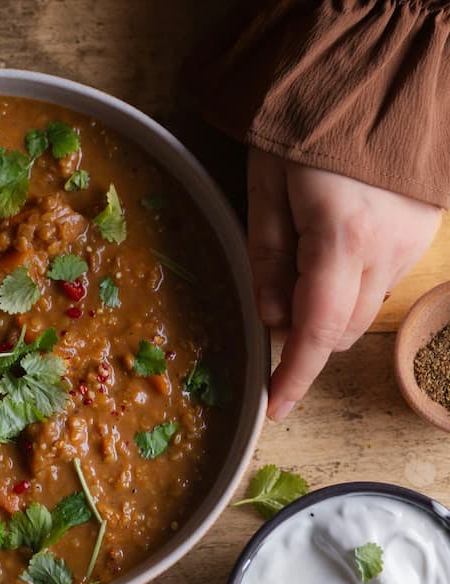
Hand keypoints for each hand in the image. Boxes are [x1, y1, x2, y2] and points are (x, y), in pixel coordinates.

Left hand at [247, 148, 440, 419]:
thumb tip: (271, 318)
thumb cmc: (306, 125)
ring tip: (297, 264)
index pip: (319, 330)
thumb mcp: (265, 187)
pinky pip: (381, 280)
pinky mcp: (422, 232)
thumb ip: (267, 258)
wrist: (378, 74)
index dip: (295, 375)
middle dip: (306, 336)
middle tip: (272, 305)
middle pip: (344, 328)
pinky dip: (350, 285)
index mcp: (341, 239)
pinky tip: (328, 248)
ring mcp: (412, 242)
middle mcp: (387, 250)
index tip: (275, 406)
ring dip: (328, 310)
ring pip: (365, 308)